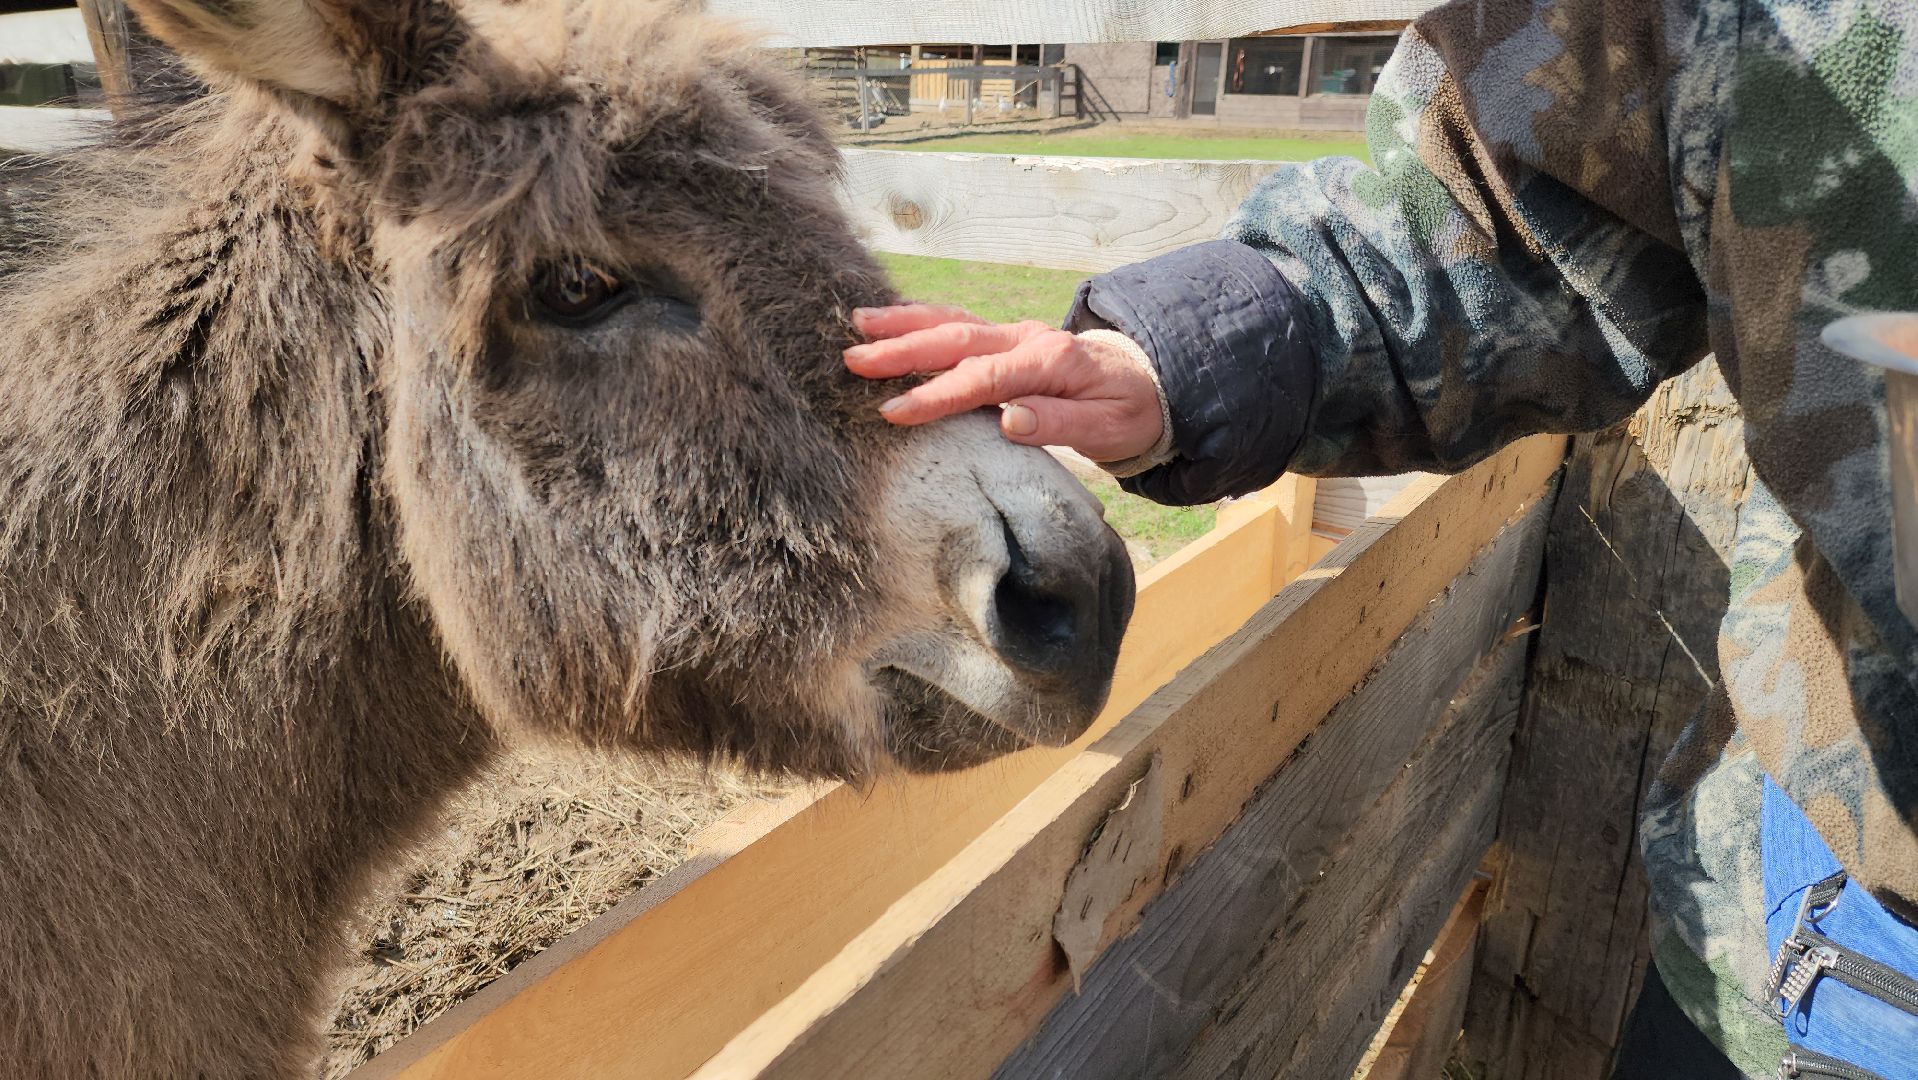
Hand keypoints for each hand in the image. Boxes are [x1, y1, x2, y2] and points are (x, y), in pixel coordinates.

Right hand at [843, 304, 1164, 463]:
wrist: (1149, 382)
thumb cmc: (1127, 412)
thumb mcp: (1107, 428)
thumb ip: (1058, 423)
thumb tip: (1011, 419)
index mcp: (1050, 362)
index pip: (983, 379)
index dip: (937, 395)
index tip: (895, 411)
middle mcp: (1027, 339)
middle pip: (956, 339)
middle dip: (902, 349)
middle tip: (854, 360)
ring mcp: (1015, 334)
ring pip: (952, 321)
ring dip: (904, 323)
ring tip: (858, 324)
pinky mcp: (1007, 338)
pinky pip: (958, 322)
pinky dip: (922, 318)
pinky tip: (890, 319)